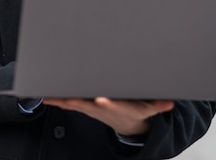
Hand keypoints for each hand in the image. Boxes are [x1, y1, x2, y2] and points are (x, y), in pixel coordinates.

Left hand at [43, 97, 173, 135]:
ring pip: (74, 103)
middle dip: (77, 100)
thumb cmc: (136, 110)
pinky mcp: (84, 105)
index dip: (106, 103)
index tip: (101, 99)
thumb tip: (169, 103)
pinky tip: (46, 95)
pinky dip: (57, 99)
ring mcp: (91, 108)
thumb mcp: (150, 107)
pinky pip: (68, 102)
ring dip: (62, 99)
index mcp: (118, 107)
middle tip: (66, 96)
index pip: (112, 105)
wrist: (126, 122)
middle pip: (88, 104)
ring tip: (50, 94)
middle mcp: (102, 108)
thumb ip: (159, 104)